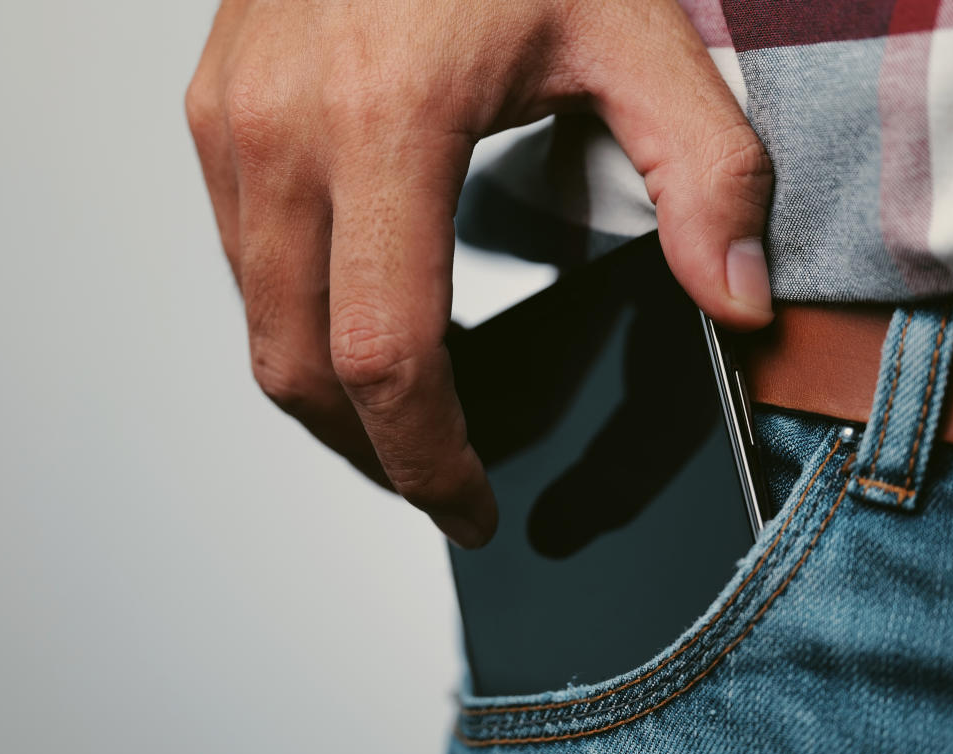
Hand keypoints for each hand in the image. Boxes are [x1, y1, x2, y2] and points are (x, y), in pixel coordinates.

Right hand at [186, 0, 772, 547]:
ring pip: (257, 326)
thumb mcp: (632, 23)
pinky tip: (366, 318)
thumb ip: (704, 167)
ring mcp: (230, 122)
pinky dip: (301, 321)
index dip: (430, 460)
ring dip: (330, 399)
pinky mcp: (212, 114)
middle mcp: (282, 132)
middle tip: (443, 488)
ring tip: (409, 423)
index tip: (473, 507)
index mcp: (389, 119)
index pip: (387, 356)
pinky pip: (242, 261)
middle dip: (372, 457)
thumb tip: (740, 301)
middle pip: (299, 370)